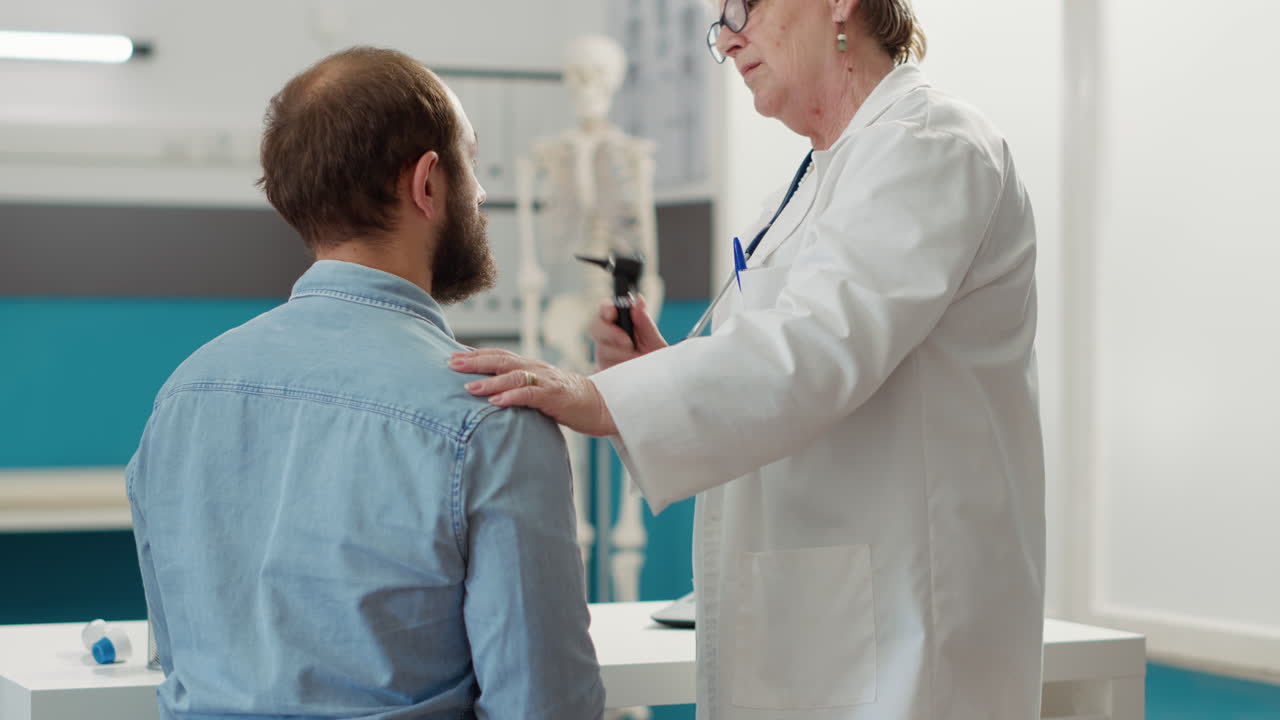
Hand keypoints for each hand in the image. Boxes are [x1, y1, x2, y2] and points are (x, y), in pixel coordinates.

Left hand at [449, 349, 617, 436]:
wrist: (601, 405)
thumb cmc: (567, 400)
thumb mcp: (539, 390)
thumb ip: (518, 387)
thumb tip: (490, 393)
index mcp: (531, 366)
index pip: (499, 355)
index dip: (476, 355)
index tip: (452, 357)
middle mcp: (536, 369)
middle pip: (502, 360)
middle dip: (475, 361)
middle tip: (451, 364)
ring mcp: (546, 382)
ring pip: (514, 376)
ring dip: (490, 381)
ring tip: (469, 387)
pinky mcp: (555, 397)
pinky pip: (531, 394)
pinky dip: (512, 397)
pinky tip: (497, 402)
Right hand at [591, 295, 667, 370]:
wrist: (657, 383)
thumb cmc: (654, 358)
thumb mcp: (653, 340)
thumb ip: (644, 321)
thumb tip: (638, 300)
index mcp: (618, 323)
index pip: (605, 310)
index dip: (606, 310)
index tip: (614, 314)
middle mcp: (606, 338)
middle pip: (595, 328)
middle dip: (611, 334)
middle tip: (628, 343)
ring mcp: (602, 355)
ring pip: (601, 350)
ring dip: (620, 355)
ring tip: (636, 360)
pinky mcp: (601, 372)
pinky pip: (603, 369)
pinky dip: (618, 368)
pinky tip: (629, 370)